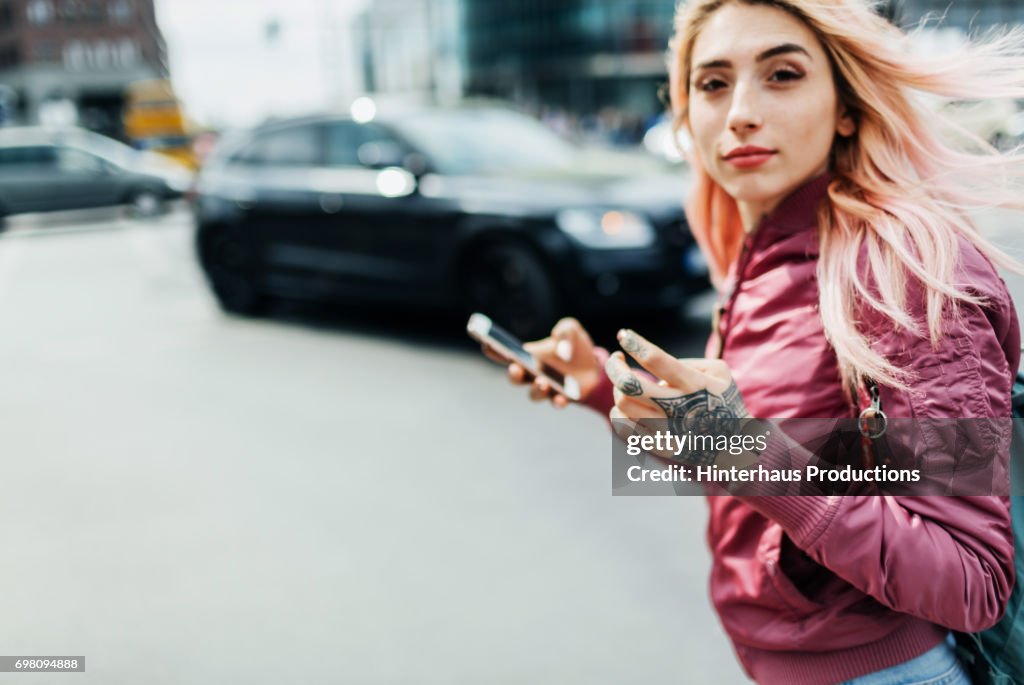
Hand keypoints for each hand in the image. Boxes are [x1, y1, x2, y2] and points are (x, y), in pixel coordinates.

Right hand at [481, 317, 601, 408]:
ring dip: (535, 390)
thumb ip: (565, 329)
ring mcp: (546, 388)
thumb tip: (559, 346)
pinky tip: (561, 398)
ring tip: (543, 383)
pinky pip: (555, 402)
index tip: (486, 344)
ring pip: (533, 394)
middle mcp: (533, 374)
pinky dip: (557, 401)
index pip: (506, 354)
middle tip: (516, 368)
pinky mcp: (562, 398)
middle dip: (513, 374)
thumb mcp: (572, 329)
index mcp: (529, 355)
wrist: (595, 366)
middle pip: (515, 378)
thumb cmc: (575, 346)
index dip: (493, 350)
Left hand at [605, 328, 749, 462]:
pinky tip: (627, 404)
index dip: (635, 344)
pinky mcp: (658, 445)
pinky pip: (623, 427)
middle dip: (614, 366)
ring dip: (618, 388)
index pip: (656, 360)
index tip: (624, 335)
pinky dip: (618, 411)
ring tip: (627, 383)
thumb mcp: (718, 373)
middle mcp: (677, 408)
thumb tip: (653, 366)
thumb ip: (686, 363)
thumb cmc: (722, 400)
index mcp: (694, 385)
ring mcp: (666, 429)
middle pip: (629, 384)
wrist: (735, 444)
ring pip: (622, 404)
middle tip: (616, 358)